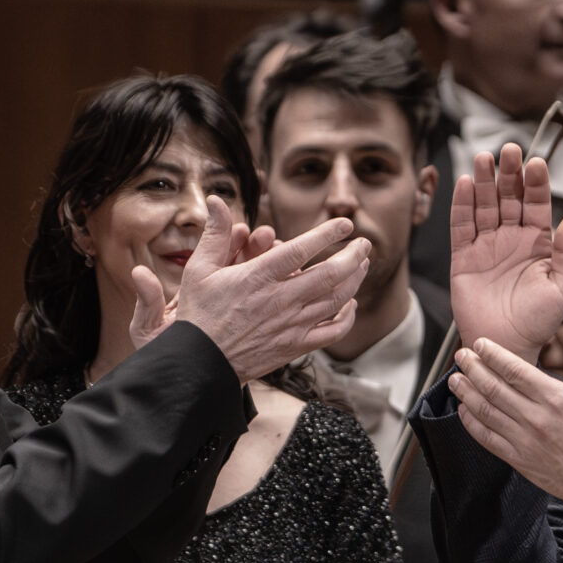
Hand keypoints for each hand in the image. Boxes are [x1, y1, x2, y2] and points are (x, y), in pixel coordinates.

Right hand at [146, 201, 365, 379]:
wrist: (200, 362)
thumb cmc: (198, 314)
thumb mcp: (199, 269)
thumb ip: (215, 234)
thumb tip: (217, 200)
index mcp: (258, 278)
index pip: (301, 250)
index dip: (327, 234)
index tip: (345, 224)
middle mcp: (280, 300)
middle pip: (330, 274)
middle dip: (353, 256)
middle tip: (364, 243)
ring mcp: (291, 325)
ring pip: (336, 300)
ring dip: (355, 280)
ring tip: (362, 265)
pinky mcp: (295, 346)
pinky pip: (332, 332)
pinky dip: (347, 317)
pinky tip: (350, 304)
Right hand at [447, 143, 562, 361]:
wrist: (506, 348)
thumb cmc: (538, 324)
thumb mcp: (562, 289)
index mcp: (538, 245)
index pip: (538, 205)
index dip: (537, 184)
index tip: (537, 164)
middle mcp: (512, 240)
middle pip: (510, 198)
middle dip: (510, 174)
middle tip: (510, 151)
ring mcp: (487, 246)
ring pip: (485, 206)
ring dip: (486, 182)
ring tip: (485, 158)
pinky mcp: (464, 258)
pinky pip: (462, 226)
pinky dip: (463, 205)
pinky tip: (467, 184)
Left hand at [448, 324, 562, 524]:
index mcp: (558, 399)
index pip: (515, 370)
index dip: (493, 354)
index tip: (480, 343)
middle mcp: (537, 419)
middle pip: (494, 388)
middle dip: (473, 368)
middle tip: (461, 355)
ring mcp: (525, 441)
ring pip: (486, 412)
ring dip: (467, 393)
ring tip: (455, 379)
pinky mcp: (520, 461)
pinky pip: (488, 439)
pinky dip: (472, 423)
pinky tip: (465, 411)